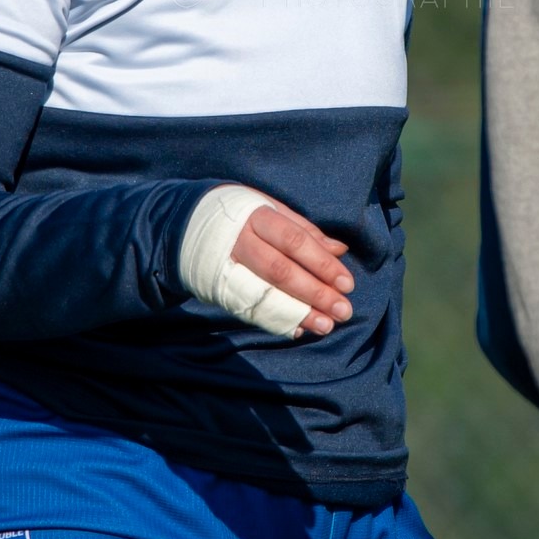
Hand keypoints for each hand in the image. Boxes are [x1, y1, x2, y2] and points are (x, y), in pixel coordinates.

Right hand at [230, 199, 354, 336]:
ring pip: (266, 293)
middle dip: (315, 293)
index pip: (295, 241)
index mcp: (258, 217)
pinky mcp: (220, 288)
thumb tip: (340, 250)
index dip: (322, 263)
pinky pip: (250, 308)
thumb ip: (306, 231)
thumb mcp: (273, 210)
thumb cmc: (245, 215)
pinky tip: (299, 329)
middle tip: (343, 311)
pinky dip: (276, 321)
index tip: (347, 284)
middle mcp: (241, 242)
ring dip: (299, 313)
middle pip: (281, 271)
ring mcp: (228, 267)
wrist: (190, 222)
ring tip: (326, 326)